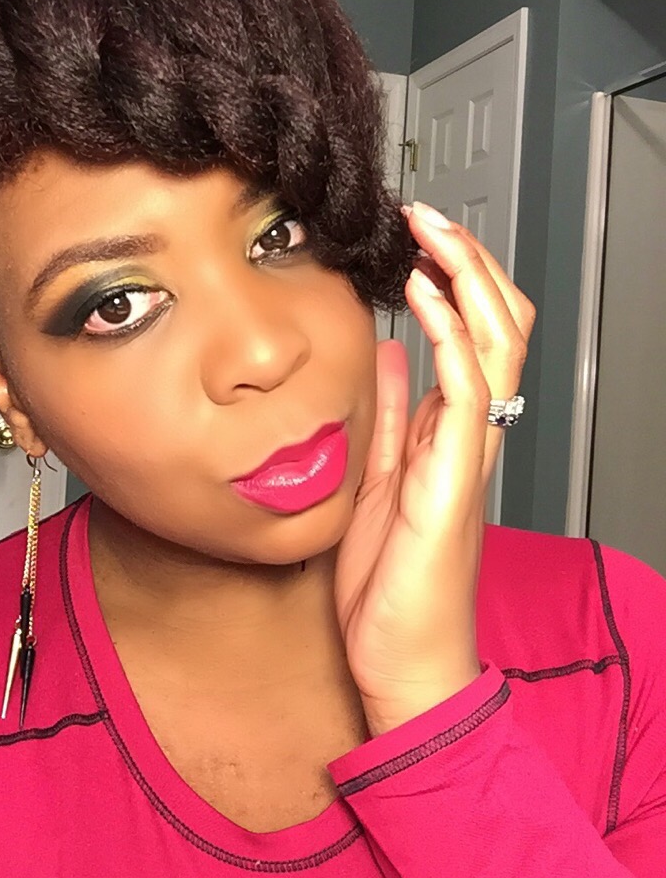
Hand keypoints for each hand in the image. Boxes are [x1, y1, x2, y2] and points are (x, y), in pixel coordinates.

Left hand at [335, 202, 536, 734]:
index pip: (475, 334)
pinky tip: (425, 296)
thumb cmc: (391, 582)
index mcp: (448, 431)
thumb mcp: (379, 477)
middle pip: (498, 326)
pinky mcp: (452, 479)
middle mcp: (467, 434)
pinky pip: (465, 393)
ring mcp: (466, 453)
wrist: (400, 661)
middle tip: (430, 217)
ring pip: (494, 345)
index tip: (417, 237)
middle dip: (469, 262)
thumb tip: (385, 354)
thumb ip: (389, 416)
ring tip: (433, 234)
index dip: (457, 279)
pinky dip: (451, 336)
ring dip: (466, 280)